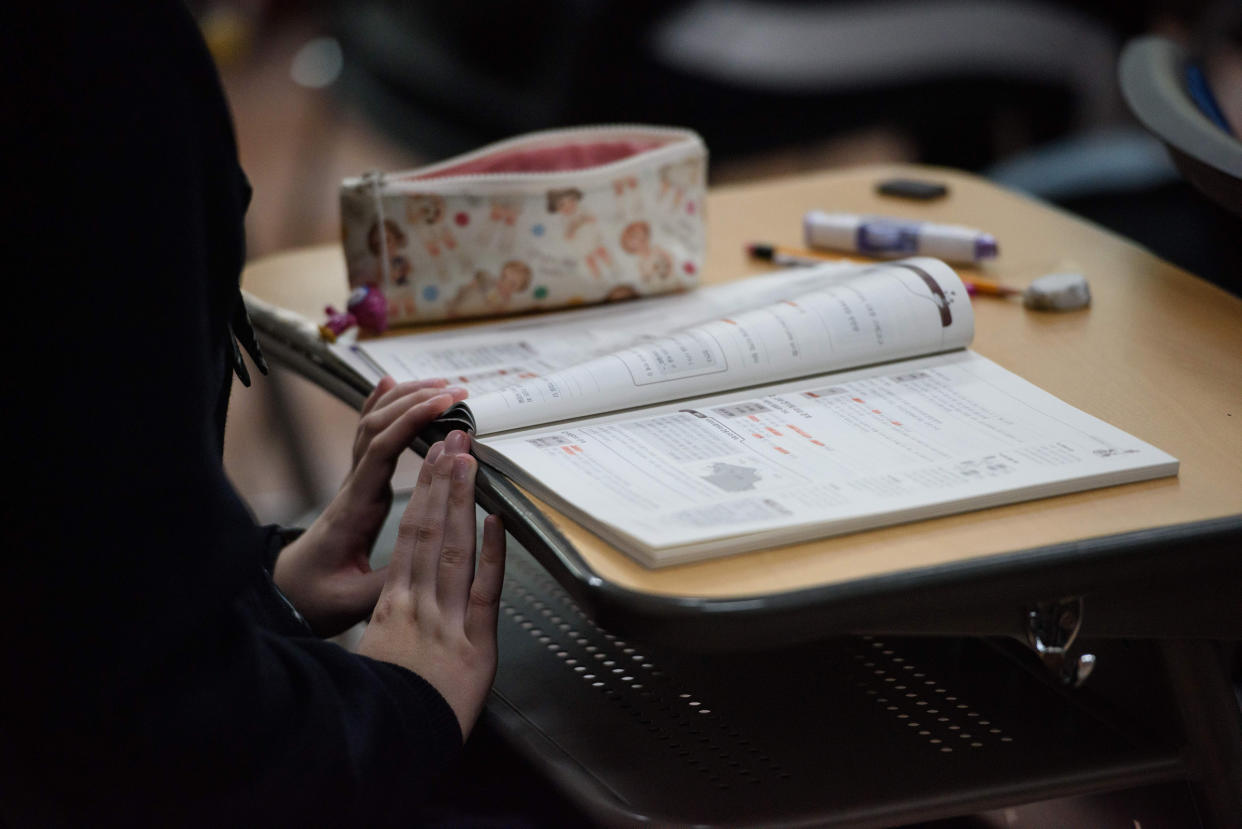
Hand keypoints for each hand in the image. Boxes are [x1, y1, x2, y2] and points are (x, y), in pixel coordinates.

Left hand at [273, 377, 466, 636]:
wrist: (286, 595)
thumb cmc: (316, 597)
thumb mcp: (353, 602)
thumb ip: (389, 582)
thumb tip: (430, 561)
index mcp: (355, 508)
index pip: (382, 450)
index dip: (413, 422)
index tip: (445, 406)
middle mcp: (353, 487)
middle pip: (378, 427)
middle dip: (417, 402)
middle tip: (457, 394)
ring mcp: (354, 483)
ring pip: (373, 426)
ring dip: (405, 401)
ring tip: (440, 387)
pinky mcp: (359, 487)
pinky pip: (368, 437)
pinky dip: (379, 406)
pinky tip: (389, 386)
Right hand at [356, 432, 505, 740]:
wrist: (395, 742)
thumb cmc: (386, 702)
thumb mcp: (379, 652)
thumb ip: (393, 617)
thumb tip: (400, 593)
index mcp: (393, 605)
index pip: (410, 536)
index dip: (424, 494)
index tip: (433, 461)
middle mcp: (418, 604)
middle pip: (430, 530)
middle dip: (444, 481)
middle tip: (455, 439)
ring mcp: (447, 621)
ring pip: (454, 549)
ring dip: (463, 502)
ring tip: (470, 462)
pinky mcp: (476, 645)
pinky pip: (486, 590)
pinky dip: (493, 553)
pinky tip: (496, 521)